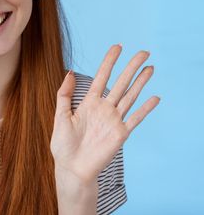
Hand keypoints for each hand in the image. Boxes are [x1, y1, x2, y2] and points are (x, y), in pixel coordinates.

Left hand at [50, 44, 159, 183]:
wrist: (71, 168)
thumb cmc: (63, 144)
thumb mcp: (60, 116)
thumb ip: (65, 94)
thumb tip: (70, 72)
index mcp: (89, 103)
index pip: (101, 77)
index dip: (109, 62)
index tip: (117, 47)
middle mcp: (103, 109)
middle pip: (121, 83)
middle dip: (131, 67)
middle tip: (143, 52)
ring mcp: (113, 120)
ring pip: (130, 97)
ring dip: (141, 83)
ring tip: (150, 68)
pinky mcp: (120, 134)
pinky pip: (135, 119)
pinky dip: (145, 109)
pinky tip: (154, 97)